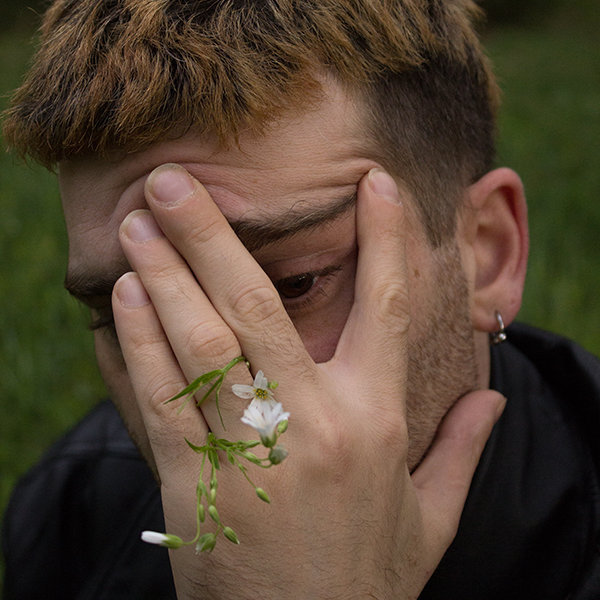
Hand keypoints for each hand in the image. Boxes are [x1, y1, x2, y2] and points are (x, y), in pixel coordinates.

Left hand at [112, 163, 504, 598]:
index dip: (385, 238)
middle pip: (258, 306)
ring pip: (200, 343)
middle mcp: (313, 425)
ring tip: (137, 223)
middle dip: (211, 235)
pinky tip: (124, 297)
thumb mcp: (432, 518)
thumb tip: (498, 400)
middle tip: (173, 180)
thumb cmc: (368, 579)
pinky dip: (139, 343)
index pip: (388, 308)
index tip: (373, 182)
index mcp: (377, 423)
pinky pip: (160, 400)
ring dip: (164, 275)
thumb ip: (462, 450)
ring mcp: (249, 454)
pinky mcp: (194, 486)